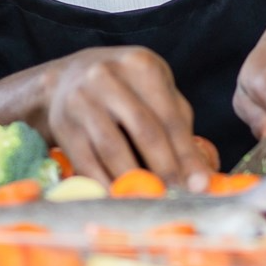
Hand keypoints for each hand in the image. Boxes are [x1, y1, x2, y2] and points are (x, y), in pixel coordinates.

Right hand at [39, 45, 209, 188]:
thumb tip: (202, 169)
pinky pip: (87, 162)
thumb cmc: (123, 87)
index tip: (200, 183)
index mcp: (140, 65)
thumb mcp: (152, 88)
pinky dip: (105, 184)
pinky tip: (120, 198)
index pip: (169, 116)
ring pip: (113, 148)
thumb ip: (178, 122)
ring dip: (135, 180)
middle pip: (144, 130)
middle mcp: (108, 76)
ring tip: (152, 200)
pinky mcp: (63, 124)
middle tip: (179, 195)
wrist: (64, 79)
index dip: (186, 153)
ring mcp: (82, 100)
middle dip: (165, 168)